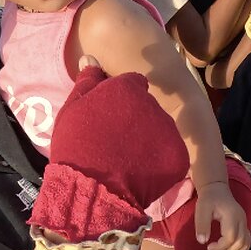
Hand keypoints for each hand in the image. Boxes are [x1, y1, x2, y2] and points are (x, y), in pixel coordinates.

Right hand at [30, 56, 189, 241]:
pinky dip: (158, 160)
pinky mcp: (178, 155)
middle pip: (148, 105)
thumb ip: (87, 81)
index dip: (120, 100)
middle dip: (135, 117)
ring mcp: (169, 130)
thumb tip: (92, 57)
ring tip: (125, 156)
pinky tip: (139, 169)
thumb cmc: (76, 147)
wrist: (91, 192)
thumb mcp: (72, 109)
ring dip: (148, 138)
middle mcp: (154, 104)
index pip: (133, 84)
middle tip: (114, 139)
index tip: (108, 118)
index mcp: (129, 89)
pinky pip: (169, 152)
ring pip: (161, 127)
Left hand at [195, 180, 249, 249]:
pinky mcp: (244, 226)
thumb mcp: (202, 210)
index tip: (208, 246)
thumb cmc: (209, 199)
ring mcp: (244, 223)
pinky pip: (246, 242)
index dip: (220, 247)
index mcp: (232, 216)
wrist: (217, 189)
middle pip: (240, 243)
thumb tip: (202, 241)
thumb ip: (202, 225)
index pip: (231, 238)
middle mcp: (242, 220)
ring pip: (246, 245)